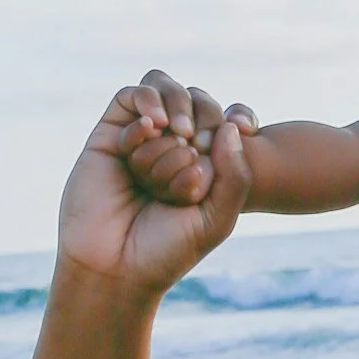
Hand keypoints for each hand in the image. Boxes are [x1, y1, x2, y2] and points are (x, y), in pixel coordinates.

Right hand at [63, 71, 256, 295]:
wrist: (116, 266)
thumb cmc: (169, 247)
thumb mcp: (218, 216)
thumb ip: (236, 173)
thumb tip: (230, 126)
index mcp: (207, 165)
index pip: (230, 120)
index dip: (241, 115)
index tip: (249, 128)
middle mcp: (175, 148)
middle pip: (200, 102)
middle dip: (205, 120)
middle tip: (197, 148)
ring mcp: (142, 141)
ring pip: (166, 93)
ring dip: (178, 110)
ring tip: (179, 136)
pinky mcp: (108, 138)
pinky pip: (129, 99)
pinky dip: (146, 105)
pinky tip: (151, 130)